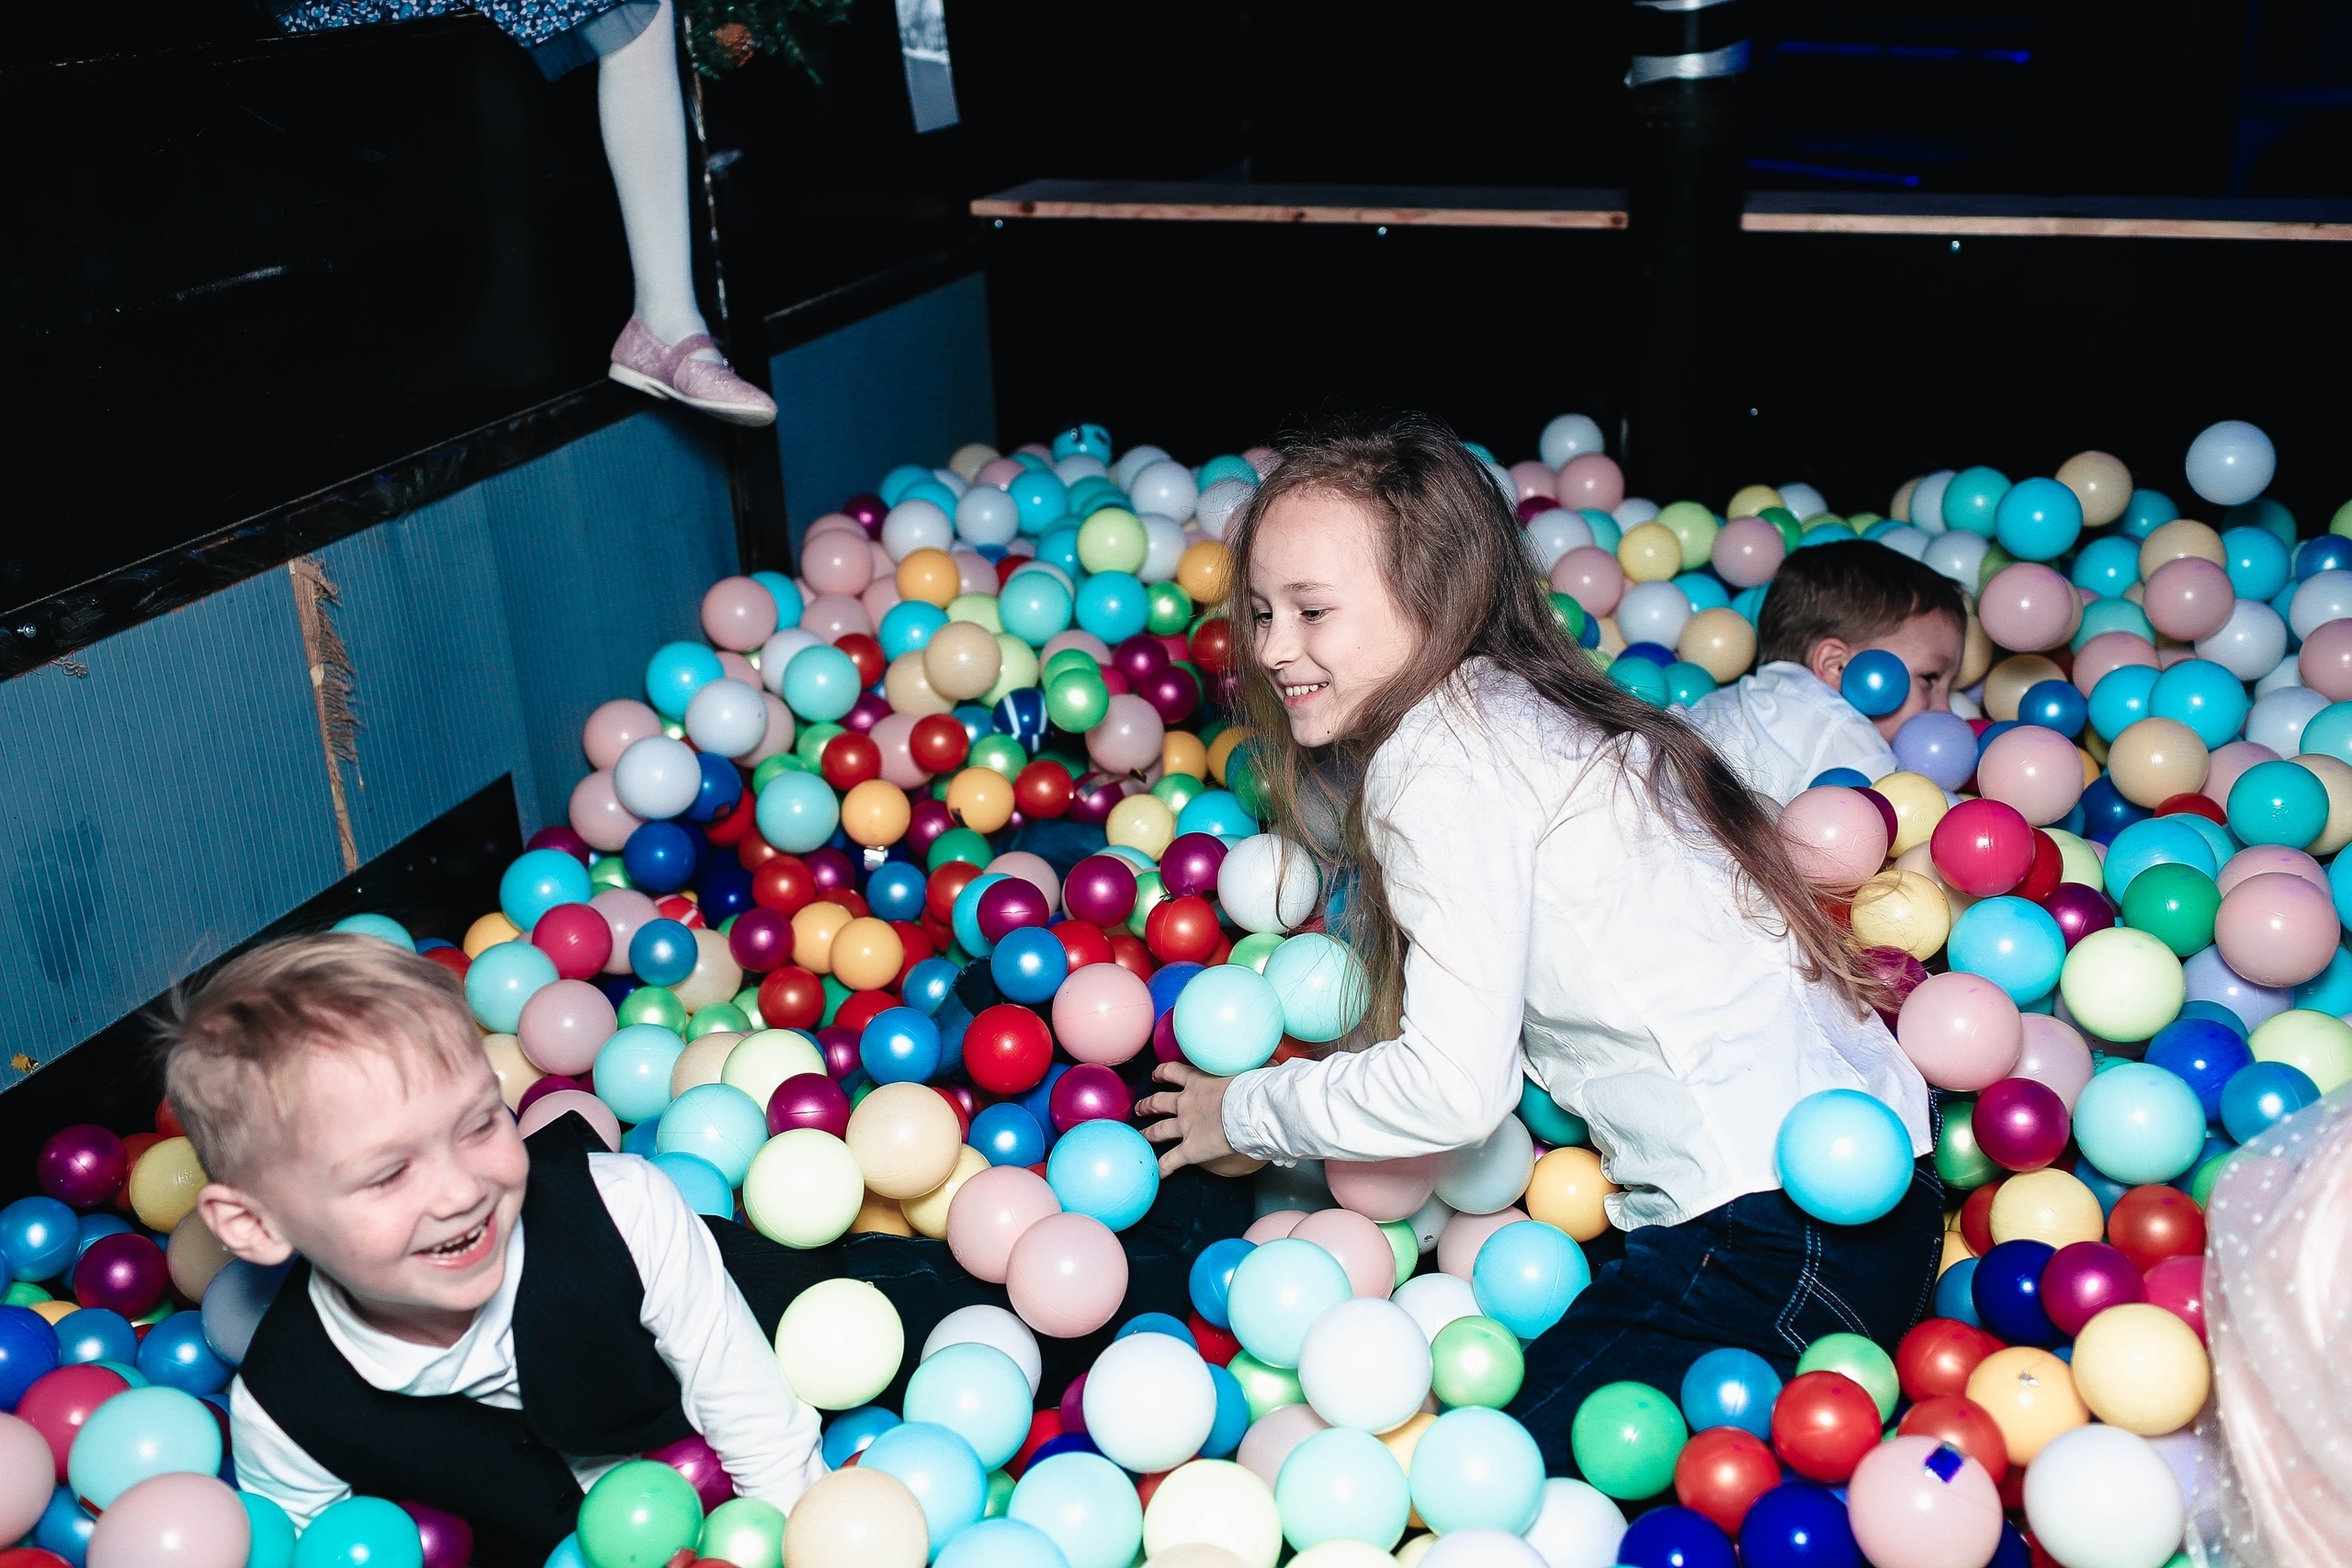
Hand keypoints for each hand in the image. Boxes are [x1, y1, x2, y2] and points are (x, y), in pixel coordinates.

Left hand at [1137, 1062, 1260, 1177]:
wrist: (1250, 1110)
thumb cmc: (1254, 1088)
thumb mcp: (1251, 1071)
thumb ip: (1255, 1068)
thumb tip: (1274, 1064)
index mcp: (1199, 1082)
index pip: (1174, 1072)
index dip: (1162, 1074)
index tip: (1157, 1075)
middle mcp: (1186, 1103)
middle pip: (1159, 1102)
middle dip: (1148, 1104)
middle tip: (1140, 1107)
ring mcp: (1185, 1126)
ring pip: (1159, 1130)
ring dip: (1148, 1134)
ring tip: (1140, 1136)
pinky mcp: (1190, 1149)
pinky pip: (1170, 1161)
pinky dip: (1161, 1168)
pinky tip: (1156, 1174)